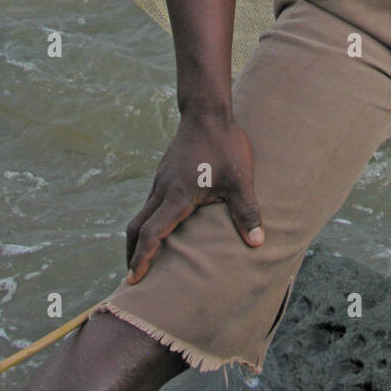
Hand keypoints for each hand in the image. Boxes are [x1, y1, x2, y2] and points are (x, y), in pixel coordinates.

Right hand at [125, 113, 263, 283]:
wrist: (207, 111)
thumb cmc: (225, 145)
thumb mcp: (239, 180)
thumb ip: (247, 211)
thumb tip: (258, 242)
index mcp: (177, 196)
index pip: (152, 233)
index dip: (142, 258)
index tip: (133, 279)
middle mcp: (162, 190)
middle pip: (136, 227)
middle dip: (132, 253)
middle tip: (133, 276)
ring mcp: (160, 180)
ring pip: (141, 213)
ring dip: (140, 236)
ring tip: (146, 256)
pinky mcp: (164, 173)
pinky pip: (150, 202)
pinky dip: (149, 220)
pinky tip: (163, 224)